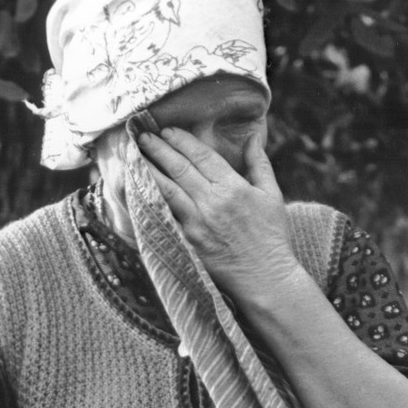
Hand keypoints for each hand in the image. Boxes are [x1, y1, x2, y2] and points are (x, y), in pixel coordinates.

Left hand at [136, 125, 301, 303]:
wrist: (265, 277)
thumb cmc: (272, 236)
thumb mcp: (272, 195)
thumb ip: (259, 163)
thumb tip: (254, 135)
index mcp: (234, 187)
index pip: (202, 156)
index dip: (182, 140)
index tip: (167, 130)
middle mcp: (213, 202)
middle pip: (180, 168)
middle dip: (159, 149)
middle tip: (143, 136)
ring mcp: (198, 223)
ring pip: (167, 189)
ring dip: (149, 169)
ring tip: (135, 156)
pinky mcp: (189, 241)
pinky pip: (166, 215)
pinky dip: (152, 199)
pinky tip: (141, 189)